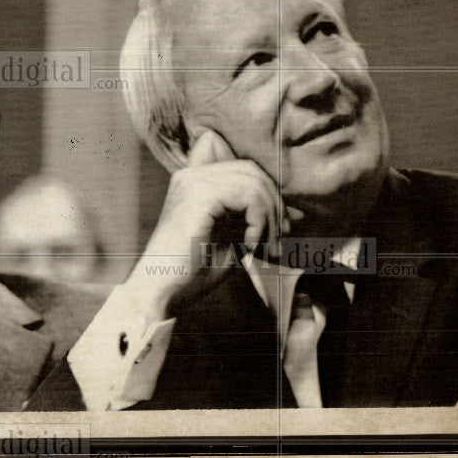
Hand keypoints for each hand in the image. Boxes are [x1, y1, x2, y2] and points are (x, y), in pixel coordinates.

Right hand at [123, 130, 294, 317]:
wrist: (162, 289)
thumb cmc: (193, 270)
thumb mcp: (232, 239)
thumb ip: (255, 221)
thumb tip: (295, 214)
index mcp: (195, 181)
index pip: (244, 167)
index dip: (266, 191)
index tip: (277, 226)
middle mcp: (192, 174)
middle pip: (252, 170)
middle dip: (274, 205)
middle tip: (276, 241)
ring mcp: (194, 182)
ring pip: (254, 182)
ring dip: (269, 218)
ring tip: (265, 248)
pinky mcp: (200, 195)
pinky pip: (248, 196)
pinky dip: (259, 222)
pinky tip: (249, 246)